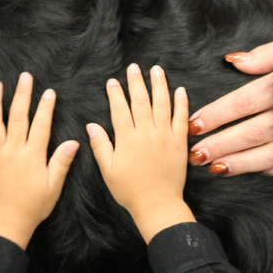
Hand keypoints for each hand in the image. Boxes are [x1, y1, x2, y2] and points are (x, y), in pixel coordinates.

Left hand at [0, 72, 79, 249]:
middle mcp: (13, 151)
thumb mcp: (53, 187)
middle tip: (25, 77)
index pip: (41, 125)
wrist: (7, 224)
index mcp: (32, 156)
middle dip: (22, 95)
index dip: (45, 107)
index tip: (49, 92)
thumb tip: (74, 142)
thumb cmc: (33, 207)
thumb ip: (61, 162)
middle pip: (17, 118)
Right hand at [87, 63, 194, 243]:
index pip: (120, 109)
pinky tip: (180, 90)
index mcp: (127, 139)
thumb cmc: (129, 190)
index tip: (112, 81)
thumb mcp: (108, 170)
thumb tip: (91, 125)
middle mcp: (146, 133)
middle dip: (136, 82)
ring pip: (162, 104)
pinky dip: (181, 103)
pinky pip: (182, 118)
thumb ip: (100, 145)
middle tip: (133, 67)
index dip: (115, 93)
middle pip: (141, 101)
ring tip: (156, 69)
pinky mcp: (179, 142)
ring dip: (159, 85)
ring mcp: (164, 136)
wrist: (157, 205)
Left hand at [187, 36, 272, 177]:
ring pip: (272, 155)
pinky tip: (259, 171)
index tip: (194, 124)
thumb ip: (269, 53)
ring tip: (216, 168)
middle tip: (196, 155)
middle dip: (222, 144)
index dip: (217, 114)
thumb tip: (234, 61)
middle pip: (253, 132)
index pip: (244, 102)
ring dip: (242, 163)